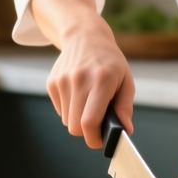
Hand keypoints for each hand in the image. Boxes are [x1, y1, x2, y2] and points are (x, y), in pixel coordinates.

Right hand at [32, 0, 133, 147]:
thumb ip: (125, 107)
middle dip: (87, 132)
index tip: (100, 141)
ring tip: (89, 103)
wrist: (84, 36)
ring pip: (67, 121)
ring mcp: (62, 80)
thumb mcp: (125, 80)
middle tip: (97, 126)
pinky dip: (69, 109)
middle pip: (75, 127)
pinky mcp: (52, 82)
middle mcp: (79, 79)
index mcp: (102, 80)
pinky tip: (78, 94)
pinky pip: (60, 110)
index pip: (89, 121)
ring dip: (78, 119)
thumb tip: (125, 130)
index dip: (94, 138)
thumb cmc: (110, 61)